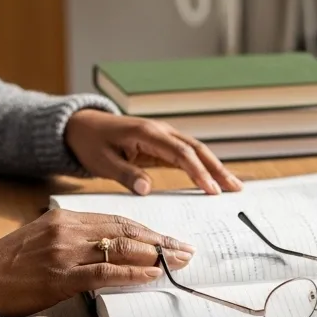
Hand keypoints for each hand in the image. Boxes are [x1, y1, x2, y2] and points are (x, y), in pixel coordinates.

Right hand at [0, 209, 195, 316]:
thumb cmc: (7, 267)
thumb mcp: (41, 240)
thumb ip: (74, 239)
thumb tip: (111, 248)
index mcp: (63, 218)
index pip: (117, 220)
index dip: (147, 229)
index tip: (168, 238)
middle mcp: (66, 230)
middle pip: (126, 230)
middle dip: (160, 241)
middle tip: (185, 249)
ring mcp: (64, 253)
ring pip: (121, 248)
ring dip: (156, 256)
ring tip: (178, 262)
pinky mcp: (61, 277)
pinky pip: (106, 273)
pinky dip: (133, 274)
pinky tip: (152, 276)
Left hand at [64, 110, 240, 195]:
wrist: (80, 126)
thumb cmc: (89, 143)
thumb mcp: (101, 161)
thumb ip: (125, 175)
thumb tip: (147, 189)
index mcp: (147, 133)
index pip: (181, 153)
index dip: (198, 171)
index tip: (211, 190)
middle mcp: (161, 131)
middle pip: (196, 149)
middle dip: (218, 168)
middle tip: (236, 189)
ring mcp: (163, 136)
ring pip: (196, 150)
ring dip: (215, 167)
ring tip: (234, 186)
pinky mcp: (162, 144)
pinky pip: (187, 155)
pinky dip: (203, 166)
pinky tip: (214, 180)